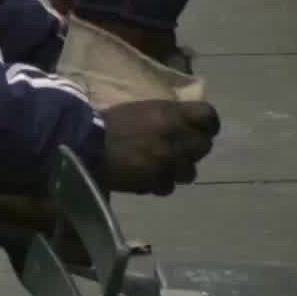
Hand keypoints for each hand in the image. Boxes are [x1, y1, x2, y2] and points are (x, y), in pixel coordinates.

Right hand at [99, 100, 220, 195]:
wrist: (87, 144)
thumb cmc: (111, 121)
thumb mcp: (143, 109)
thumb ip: (167, 115)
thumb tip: (184, 121)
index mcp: (171, 114)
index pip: (208, 116)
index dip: (209, 123)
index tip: (203, 127)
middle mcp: (176, 138)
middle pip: (204, 146)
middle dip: (194, 147)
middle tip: (182, 147)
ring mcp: (168, 162)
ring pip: (190, 171)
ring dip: (179, 168)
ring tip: (165, 165)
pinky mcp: (156, 181)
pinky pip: (169, 186)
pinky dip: (161, 183)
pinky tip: (149, 177)